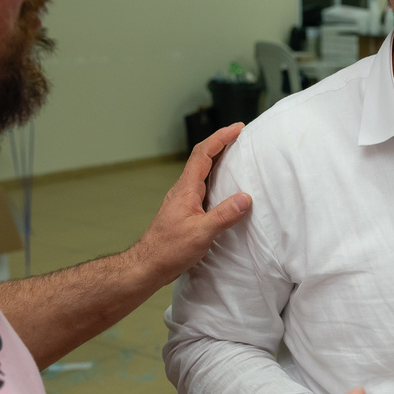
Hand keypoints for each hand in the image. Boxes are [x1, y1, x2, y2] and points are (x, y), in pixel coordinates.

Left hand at [127, 123, 252, 284]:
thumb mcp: (201, 233)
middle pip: (202, 158)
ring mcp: (183, 200)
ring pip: (202, 172)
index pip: (203, 154)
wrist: (148, 266)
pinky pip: (203, 186)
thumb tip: (246, 198)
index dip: (220, 138)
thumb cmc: (169, 250)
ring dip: (219, 160)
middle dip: (221, 143)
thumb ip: (224, 215)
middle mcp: (183, 190)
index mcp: (186, 189)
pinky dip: (216, 179)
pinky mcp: (186, 211)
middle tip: (241, 136)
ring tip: (237, 156)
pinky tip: (226, 188)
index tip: (238, 128)